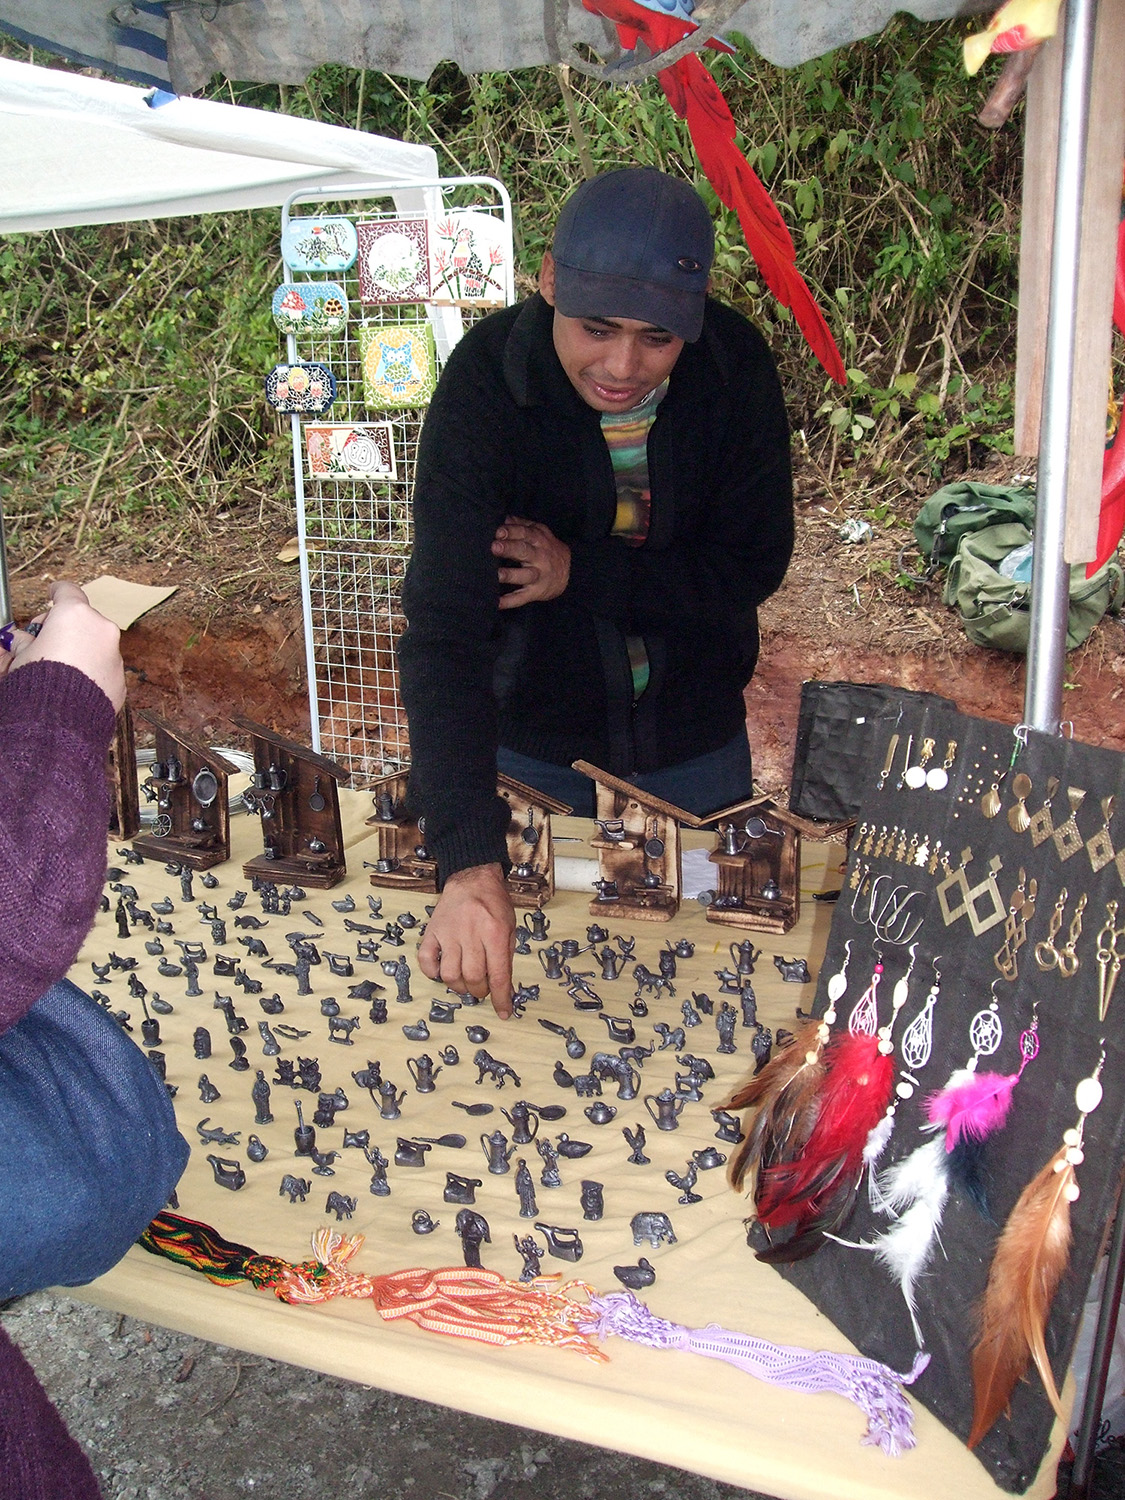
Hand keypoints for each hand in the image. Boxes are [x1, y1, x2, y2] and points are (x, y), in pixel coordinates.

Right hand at [0, 581, 124, 709]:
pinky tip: (73, 687)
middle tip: (43, 644)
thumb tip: (23, 641)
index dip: (58, 592)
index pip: (68, 591)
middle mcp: (100, 629)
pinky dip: (91, 672)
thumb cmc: (37, 683)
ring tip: (57, 671)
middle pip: (82, 620)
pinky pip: (103, 669)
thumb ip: (25, 642)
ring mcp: (114, 654)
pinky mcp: (119, 678)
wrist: (59, 720)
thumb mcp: (21, 655)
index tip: (54, 593)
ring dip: (79, 652)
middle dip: (64, 629)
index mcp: (74, 615)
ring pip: (95, 646)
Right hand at [417, 863, 515, 1017]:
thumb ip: (506, 958)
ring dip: (459, 986)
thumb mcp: (510, 927)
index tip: (503, 1012)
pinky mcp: (432, 931)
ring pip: (449, 975)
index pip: (498, 975)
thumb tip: (504, 989)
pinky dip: (433, 972)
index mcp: (495, 932)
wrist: (472, 877)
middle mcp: (471, 934)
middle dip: (480, 992)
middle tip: (483, 988)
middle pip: (473, 978)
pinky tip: (443, 970)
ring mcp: (448, 933)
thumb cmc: (494, 902)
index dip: (501, 999)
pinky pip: (426, 960)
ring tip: (465, 982)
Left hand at [492, 516, 570, 608]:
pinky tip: (497, 603)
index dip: (512, 532)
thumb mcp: (540, 533)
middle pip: (523, 551)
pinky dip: (509, 602)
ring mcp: (538, 576)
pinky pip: (522, 598)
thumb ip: (522, 524)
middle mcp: (539, 557)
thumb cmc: (547, 549)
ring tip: (497, 574)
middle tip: (494, 547)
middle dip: (509, 549)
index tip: (498, 531)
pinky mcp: (536, 592)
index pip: (525, 534)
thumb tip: (504, 516)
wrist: (571, 572)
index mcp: (538, 540)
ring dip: (510, 575)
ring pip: (524, 575)